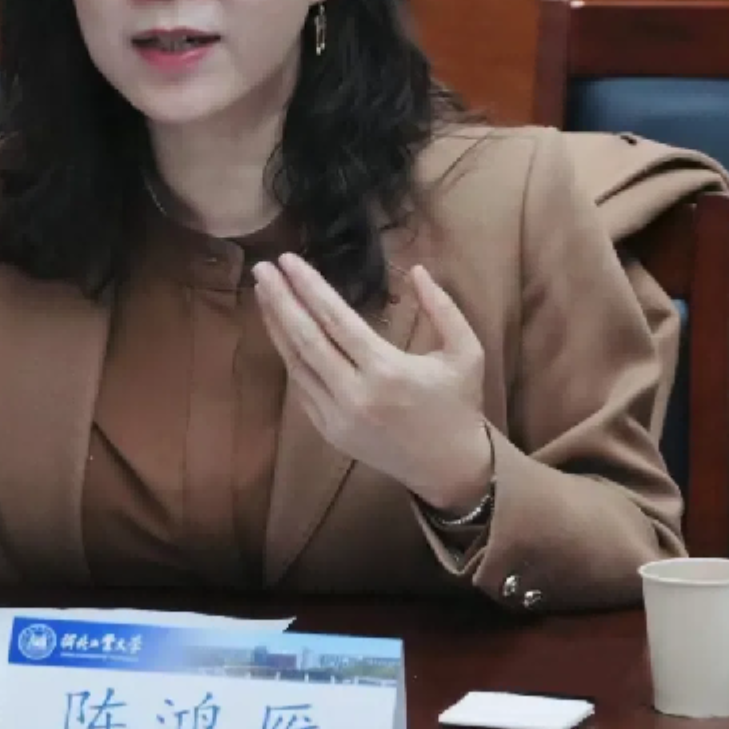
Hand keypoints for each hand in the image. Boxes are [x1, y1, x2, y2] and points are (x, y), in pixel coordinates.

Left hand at [252, 254, 489, 513]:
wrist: (449, 468)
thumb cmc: (459, 404)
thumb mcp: (466, 351)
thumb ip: (443, 307)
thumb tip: (418, 270)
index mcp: (387, 370)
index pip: (336, 319)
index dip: (309, 288)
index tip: (288, 261)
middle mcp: (355, 394)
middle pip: (306, 339)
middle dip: (280, 300)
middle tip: (261, 270)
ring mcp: (337, 416)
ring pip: (296, 364)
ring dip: (276, 326)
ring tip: (263, 293)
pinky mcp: (329, 432)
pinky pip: (302, 387)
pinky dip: (289, 356)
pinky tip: (281, 330)